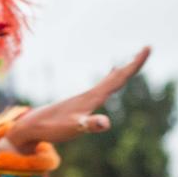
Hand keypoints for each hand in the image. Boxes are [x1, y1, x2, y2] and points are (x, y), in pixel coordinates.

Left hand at [9, 47, 150, 147]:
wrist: (30, 127)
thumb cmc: (52, 128)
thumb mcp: (75, 128)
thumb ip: (89, 125)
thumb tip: (105, 123)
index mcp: (92, 97)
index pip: (118, 78)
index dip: (134, 65)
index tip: (147, 48)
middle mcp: (89, 95)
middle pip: (116, 77)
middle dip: (132, 65)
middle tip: (146, 49)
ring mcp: (83, 99)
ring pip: (107, 82)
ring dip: (121, 72)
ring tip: (129, 64)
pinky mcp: (78, 105)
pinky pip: (100, 89)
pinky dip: (108, 81)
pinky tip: (107, 82)